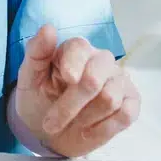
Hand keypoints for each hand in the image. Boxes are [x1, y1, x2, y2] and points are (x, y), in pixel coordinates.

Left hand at [14, 26, 139, 157]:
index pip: (79, 48)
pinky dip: (103, 128)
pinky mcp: (131, 102)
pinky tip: (89, 129)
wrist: (51, 133)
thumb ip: (36, 52)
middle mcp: (101, 61)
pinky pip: (125, 114)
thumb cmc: (40, 99)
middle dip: (70, 105)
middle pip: (94, 79)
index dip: (73, 63)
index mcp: (77, 50)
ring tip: (72, 122)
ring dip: (84, 118)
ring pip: (110, 99)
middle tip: (50, 123)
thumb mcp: (29, 78)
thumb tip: (48, 28)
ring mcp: (119, 81)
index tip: (67, 79)